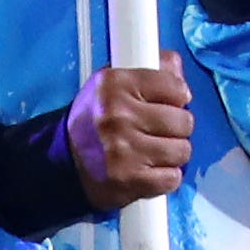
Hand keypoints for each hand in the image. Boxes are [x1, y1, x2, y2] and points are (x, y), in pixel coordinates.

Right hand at [66, 55, 190, 211]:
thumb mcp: (113, 82)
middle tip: (161, 129)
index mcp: (114, 84)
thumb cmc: (95, 119)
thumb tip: (178, 69)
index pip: (176, 87)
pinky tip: (151, 169)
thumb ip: (150, 70)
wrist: (65, 161)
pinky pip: (173, 178)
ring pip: (182, 150)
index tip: (170, 102)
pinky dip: (166, 176)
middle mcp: (118, 115)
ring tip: (155, 149)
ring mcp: (124, 150)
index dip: (178, 96)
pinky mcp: (130, 180)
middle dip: (178, 127)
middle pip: (183, 121)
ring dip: (173, 152)